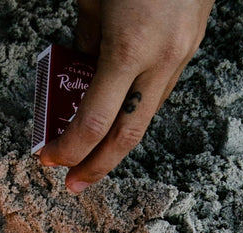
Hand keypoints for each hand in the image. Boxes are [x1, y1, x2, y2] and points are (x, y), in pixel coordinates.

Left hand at [38, 0, 213, 191]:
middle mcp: (161, 59)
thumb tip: (78, 68)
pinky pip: (159, 90)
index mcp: (128, 48)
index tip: (49, 157)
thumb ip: (85, 37)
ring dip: (116, 140)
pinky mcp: (193, 45)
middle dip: (97, 166)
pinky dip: (134, 109)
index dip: (69, 148)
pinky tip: (115, 116)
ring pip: (146, 115)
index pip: (95, 122)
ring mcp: (182, 54)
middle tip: (73, 184)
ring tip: (89, 154)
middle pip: (128, 136)